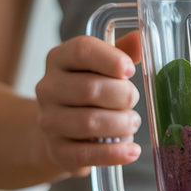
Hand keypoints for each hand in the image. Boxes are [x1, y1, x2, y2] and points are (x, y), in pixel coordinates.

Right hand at [35, 32, 142, 176]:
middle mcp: (48, 88)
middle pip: (90, 89)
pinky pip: (86, 154)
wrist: (58, 129)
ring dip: (121, 124)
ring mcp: (49, 121)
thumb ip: (120, 52)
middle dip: (123, 96)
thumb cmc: (86, 92)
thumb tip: (142, 36)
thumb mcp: (99, 68)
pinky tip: (132, 151)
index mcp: (59, 59)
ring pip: (89, 122)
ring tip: (132, 123)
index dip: (111, 59)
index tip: (130, 70)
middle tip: (133, 101)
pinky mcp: (57, 151)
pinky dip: (114, 154)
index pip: (82, 50)